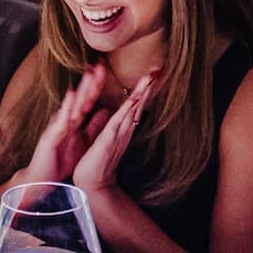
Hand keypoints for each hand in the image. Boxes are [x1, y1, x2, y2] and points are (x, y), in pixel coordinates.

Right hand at [25, 64, 108, 182]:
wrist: (42, 179)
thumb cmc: (61, 160)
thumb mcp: (83, 141)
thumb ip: (93, 126)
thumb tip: (106, 111)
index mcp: (75, 121)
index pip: (88, 101)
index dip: (97, 87)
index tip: (106, 71)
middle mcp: (66, 120)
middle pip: (81, 98)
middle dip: (91, 82)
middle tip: (101, 65)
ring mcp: (58, 126)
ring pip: (72, 105)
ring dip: (81, 90)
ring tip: (89, 75)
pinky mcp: (51, 136)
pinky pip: (60, 120)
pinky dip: (66, 107)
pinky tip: (71, 95)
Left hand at [73, 70, 155, 192]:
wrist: (94, 184)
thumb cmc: (98, 163)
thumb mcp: (107, 139)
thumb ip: (115, 127)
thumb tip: (122, 117)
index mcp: (121, 127)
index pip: (135, 103)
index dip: (144, 88)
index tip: (153, 72)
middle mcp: (123, 130)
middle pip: (138, 104)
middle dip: (148, 86)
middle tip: (159, 68)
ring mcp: (117, 135)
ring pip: (131, 110)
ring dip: (140, 94)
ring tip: (150, 78)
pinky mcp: (108, 141)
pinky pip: (117, 123)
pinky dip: (125, 112)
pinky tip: (133, 101)